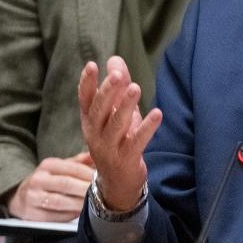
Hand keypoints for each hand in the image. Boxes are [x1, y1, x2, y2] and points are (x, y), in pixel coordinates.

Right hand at [7, 152, 95, 221]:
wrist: (20, 196)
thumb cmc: (48, 181)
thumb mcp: (60, 168)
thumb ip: (78, 162)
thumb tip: (95, 157)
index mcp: (48, 165)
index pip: (73, 168)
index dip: (90, 175)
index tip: (105, 180)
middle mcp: (38, 179)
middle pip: (67, 184)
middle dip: (86, 190)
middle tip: (103, 194)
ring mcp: (32, 197)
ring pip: (60, 201)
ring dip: (79, 204)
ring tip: (93, 205)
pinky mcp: (31, 213)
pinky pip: (53, 216)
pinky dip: (69, 216)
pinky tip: (79, 213)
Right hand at [78, 56, 161, 210]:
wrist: (117, 183)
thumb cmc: (117, 141)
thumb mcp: (115, 113)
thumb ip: (116, 87)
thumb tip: (115, 59)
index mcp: (90, 121)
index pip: (85, 100)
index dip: (87, 83)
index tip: (92, 65)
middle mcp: (95, 134)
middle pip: (99, 110)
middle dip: (108, 92)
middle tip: (117, 76)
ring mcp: (109, 148)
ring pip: (116, 125)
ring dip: (126, 106)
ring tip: (136, 88)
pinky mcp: (126, 159)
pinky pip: (136, 142)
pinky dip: (147, 128)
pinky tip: (157, 113)